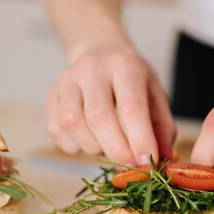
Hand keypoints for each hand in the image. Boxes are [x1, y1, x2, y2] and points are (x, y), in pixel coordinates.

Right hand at [46, 41, 175, 164]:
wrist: (99, 51)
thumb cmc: (131, 78)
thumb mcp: (155, 93)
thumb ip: (162, 127)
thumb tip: (163, 159)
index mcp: (124, 66)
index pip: (131, 107)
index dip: (140, 139)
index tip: (147, 162)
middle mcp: (92, 69)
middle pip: (99, 119)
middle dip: (117, 150)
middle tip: (130, 163)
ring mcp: (67, 80)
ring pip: (73, 126)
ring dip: (93, 148)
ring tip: (109, 145)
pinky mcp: (51, 94)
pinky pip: (56, 131)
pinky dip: (73, 146)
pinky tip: (88, 140)